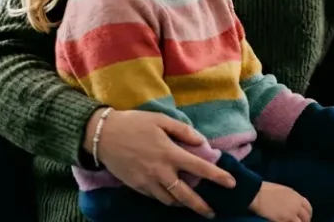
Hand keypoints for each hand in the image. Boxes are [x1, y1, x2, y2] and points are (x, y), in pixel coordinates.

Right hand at [84, 109, 235, 216]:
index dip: (218, 177)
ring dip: (183, 204)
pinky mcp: (135, 186)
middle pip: (185, 195)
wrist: (102, 135)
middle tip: (212, 212)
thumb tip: (202, 142)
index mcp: (170, 154)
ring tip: (192, 205)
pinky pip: (155, 197)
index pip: (200, 168)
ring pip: (169, 200)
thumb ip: (184, 131)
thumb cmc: (134, 124)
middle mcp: (160, 172)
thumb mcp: (161, 120)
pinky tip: (172, 197)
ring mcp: (146, 181)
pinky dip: (166, 199)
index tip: (231, 184)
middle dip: (201, 206)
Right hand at [249, 182, 311, 221]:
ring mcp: (291, 213)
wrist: (258, 194)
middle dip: (305, 221)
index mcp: (296, 196)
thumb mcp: (284, 191)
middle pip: (306, 216)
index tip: (306, 217)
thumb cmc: (267, 190)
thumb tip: (292, 204)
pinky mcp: (284, 219)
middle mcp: (296, 205)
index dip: (308, 213)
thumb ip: (290, 198)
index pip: (308, 207)